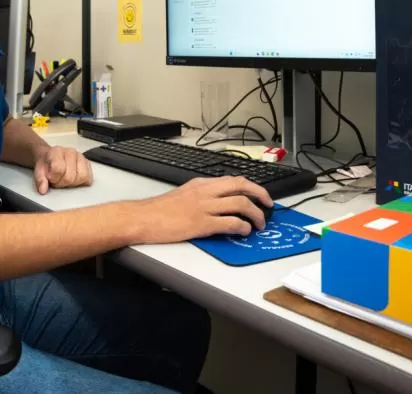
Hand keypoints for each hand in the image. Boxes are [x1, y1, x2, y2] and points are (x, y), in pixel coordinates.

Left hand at [33, 146, 92, 194]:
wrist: (51, 158)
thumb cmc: (46, 163)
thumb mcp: (38, 170)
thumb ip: (40, 179)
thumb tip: (43, 189)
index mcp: (57, 151)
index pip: (59, 169)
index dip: (54, 178)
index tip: (50, 178)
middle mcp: (71, 152)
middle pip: (70, 177)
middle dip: (62, 183)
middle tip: (57, 180)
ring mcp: (81, 157)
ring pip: (82, 177)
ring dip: (73, 183)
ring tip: (65, 179)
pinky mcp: (88, 164)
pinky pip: (89, 178)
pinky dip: (81, 182)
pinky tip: (73, 179)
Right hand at [134, 177, 272, 243]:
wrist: (142, 218)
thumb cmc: (159, 210)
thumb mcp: (183, 194)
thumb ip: (202, 195)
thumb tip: (219, 202)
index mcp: (202, 183)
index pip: (234, 179)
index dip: (252, 186)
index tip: (260, 195)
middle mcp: (206, 191)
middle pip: (242, 186)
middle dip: (261, 195)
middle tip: (269, 206)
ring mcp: (205, 207)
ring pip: (241, 203)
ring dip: (255, 214)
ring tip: (259, 224)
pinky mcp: (202, 223)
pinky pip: (230, 223)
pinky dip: (242, 227)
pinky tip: (244, 232)